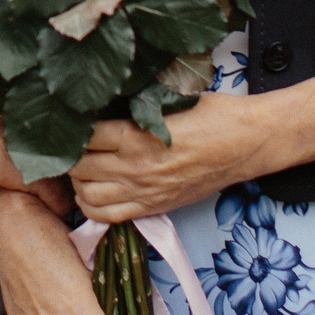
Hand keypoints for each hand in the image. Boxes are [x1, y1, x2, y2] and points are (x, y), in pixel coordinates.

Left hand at [71, 93, 272, 224]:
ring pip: (85, 194)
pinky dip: (91, 205)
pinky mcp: (152, 207)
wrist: (246, 144)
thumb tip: (98, 98)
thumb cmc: (212, 114)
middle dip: (68, 153)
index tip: (71, 119)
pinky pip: (106, 216)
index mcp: (135, 135)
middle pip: (77, 166)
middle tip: (71, 142)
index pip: (81, 136)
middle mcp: (133, 167)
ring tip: (82, 164)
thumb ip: (133, 102)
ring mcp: (142, 191)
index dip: (71, 127)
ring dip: (77, 179)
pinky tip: (93, 188)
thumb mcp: (169, 98)